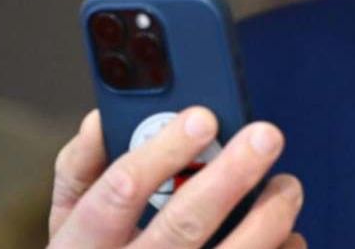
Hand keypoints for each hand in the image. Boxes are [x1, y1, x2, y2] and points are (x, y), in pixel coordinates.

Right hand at [49, 107, 304, 247]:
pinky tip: (288, 233)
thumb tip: (102, 119)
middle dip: (230, 175)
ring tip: (287, 186)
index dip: (163, 153)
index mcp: (83, 244)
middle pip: (183, 226)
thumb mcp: (66, 219)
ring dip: (268, 217)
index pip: (119, 194)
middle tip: (266, 136)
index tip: (204, 117)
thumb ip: (82, 167)